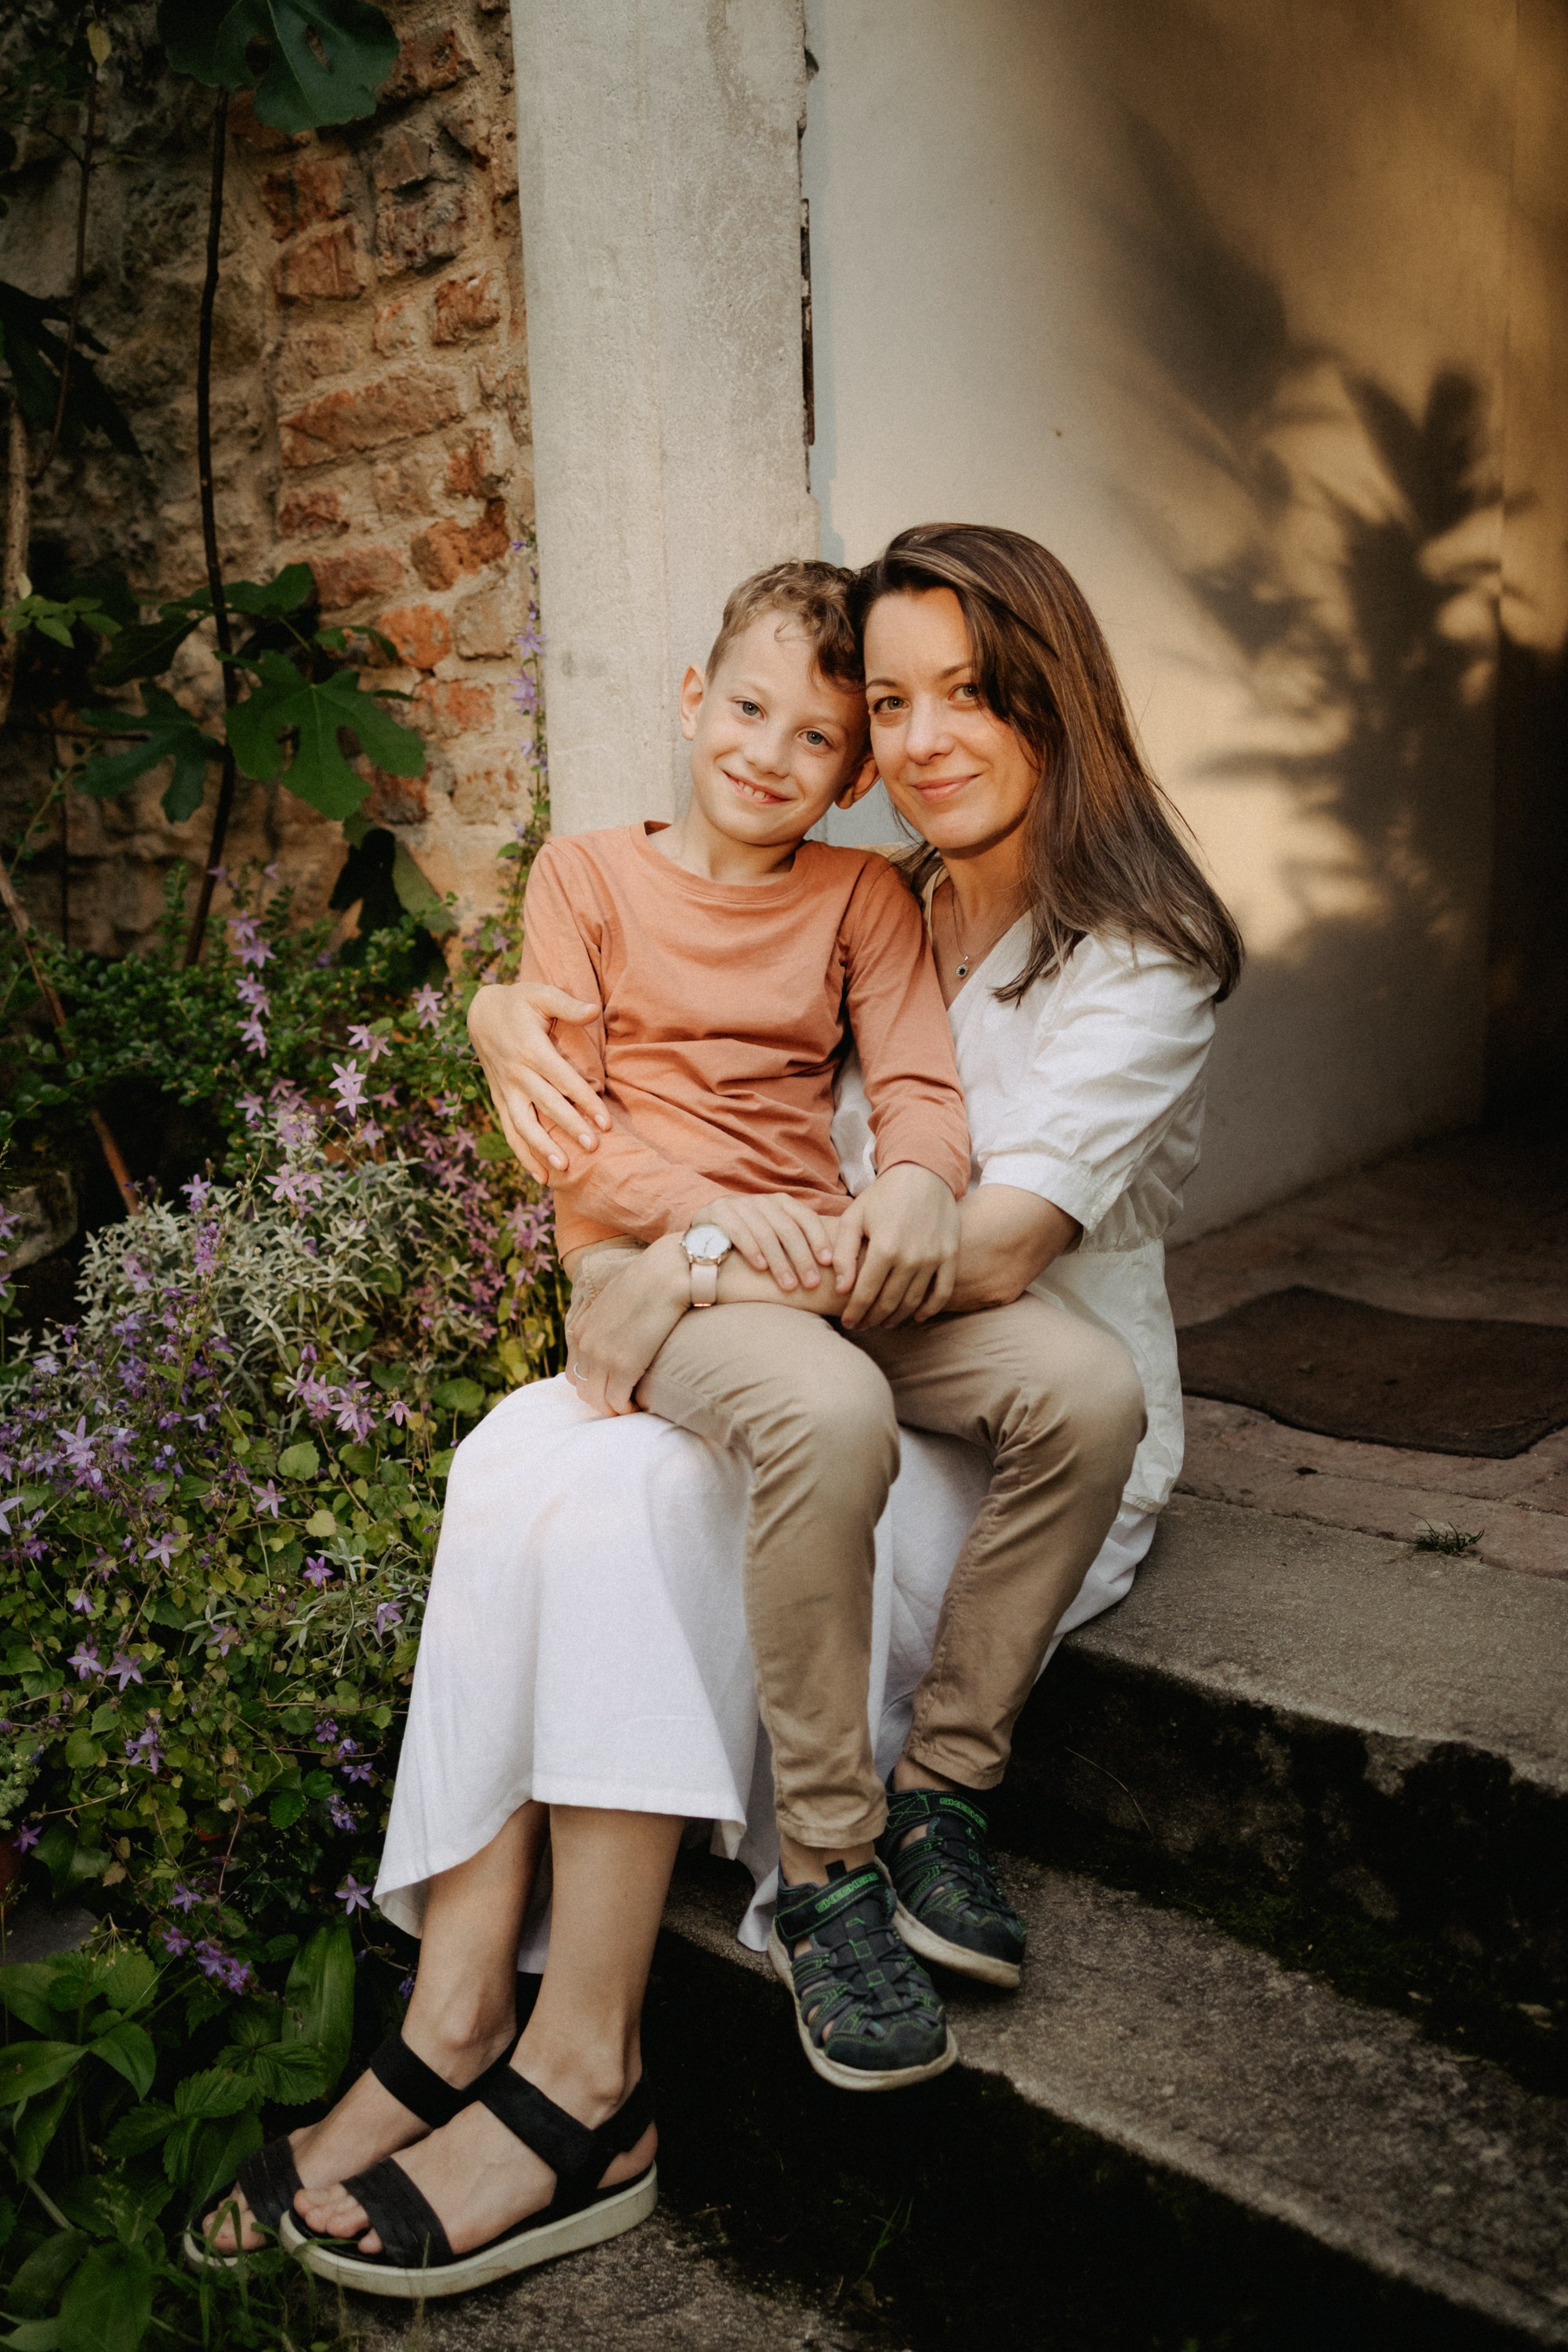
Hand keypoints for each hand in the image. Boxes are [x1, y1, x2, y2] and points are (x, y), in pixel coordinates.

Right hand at [467, 980, 608, 1178]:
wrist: (480, 1013)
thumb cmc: (518, 1002)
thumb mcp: (540, 994)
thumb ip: (567, 1004)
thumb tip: (594, 1009)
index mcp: (530, 1049)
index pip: (562, 1080)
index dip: (585, 1101)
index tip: (605, 1122)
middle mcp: (516, 1073)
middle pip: (546, 1105)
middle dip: (570, 1128)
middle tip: (593, 1148)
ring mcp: (505, 1090)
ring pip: (523, 1125)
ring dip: (542, 1148)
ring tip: (563, 1169)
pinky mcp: (500, 1100)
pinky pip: (510, 1131)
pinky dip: (523, 1155)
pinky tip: (541, 1177)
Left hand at [566, 1237, 690, 1415]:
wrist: (667, 1273)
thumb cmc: (651, 1284)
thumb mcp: (616, 1301)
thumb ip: (609, 1321)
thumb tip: (620, 1334)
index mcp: (581, 1330)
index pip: (575, 1374)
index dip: (595, 1384)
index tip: (615, 1386)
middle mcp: (586, 1344)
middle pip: (584, 1391)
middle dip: (604, 1400)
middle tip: (627, 1399)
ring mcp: (602, 1356)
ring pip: (598, 1401)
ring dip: (615, 1407)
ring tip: (635, 1403)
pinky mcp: (623, 1366)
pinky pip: (617, 1402)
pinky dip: (628, 1408)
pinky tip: (641, 1402)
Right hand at [696, 1193, 835, 1293]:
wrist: (704, 1237)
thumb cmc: (748, 1242)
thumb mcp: (775, 1236)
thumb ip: (797, 1241)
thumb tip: (833, 1263)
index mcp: (781, 1203)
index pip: (806, 1218)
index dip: (819, 1239)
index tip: (829, 1262)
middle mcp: (762, 1201)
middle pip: (788, 1229)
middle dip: (802, 1258)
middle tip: (812, 1283)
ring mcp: (739, 1204)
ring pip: (766, 1233)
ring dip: (780, 1261)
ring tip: (789, 1284)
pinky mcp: (718, 1212)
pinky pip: (738, 1231)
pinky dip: (752, 1250)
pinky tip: (760, 1268)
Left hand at [832, 1163, 959, 1329]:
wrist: (923, 1173)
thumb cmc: (883, 1196)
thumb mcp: (854, 1218)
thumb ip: (844, 1253)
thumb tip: (841, 1289)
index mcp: (884, 1248)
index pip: (866, 1294)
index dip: (854, 1312)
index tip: (847, 1322)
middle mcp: (911, 1257)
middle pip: (889, 1302)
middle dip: (872, 1319)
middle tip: (862, 1325)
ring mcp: (934, 1258)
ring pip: (914, 1302)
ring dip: (896, 1317)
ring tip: (883, 1323)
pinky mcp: (950, 1256)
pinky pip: (942, 1292)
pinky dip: (929, 1309)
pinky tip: (915, 1317)